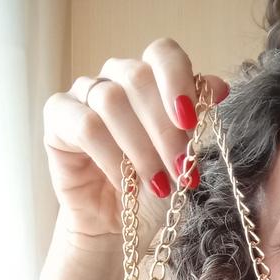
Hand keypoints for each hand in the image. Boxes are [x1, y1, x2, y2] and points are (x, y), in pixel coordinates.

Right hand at [41, 38, 229, 241]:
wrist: (117, 225)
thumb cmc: (150, 189)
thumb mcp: (182, 157)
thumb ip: (195, 121)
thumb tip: (220, 85)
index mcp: (149, 77)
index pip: (163, 53)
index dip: (177, 81)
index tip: (190, 121)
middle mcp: (115, 77)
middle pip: (137, 78)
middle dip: (164, 130)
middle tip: (181, 171)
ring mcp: (83, 93)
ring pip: (111, 101)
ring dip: (140, 149)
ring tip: (158, 185)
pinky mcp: (58, 117)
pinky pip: (85, 127)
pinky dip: (110, 158)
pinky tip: (125, 184)